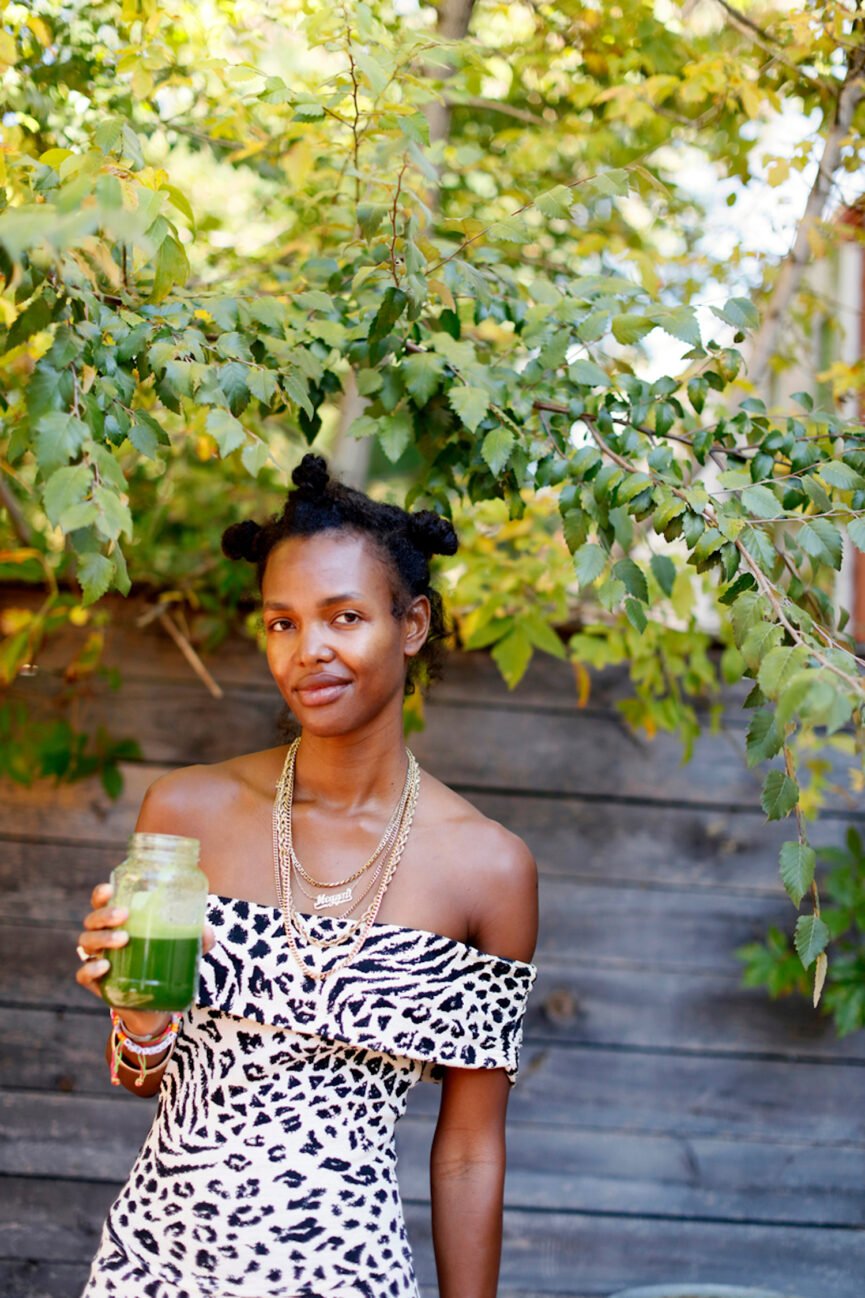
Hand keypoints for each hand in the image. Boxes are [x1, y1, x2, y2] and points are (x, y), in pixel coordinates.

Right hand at [75, 881, 215, 1037]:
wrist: (156, 1005)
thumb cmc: (165, 963)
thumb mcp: (184, 948)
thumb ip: (198, 938)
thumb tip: (206, 931)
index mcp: (120, 922)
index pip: (102, 902)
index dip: (101, 894)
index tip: (110, 890)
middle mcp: (103, 937)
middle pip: (92, 919)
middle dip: (104, 914)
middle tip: (124, 915)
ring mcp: (97, 959)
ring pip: (86, 942)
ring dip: (103, 937)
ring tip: (124, 940)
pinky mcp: (96, 983)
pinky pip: (83, 973)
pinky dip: (90, 968)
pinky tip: (105, 965)